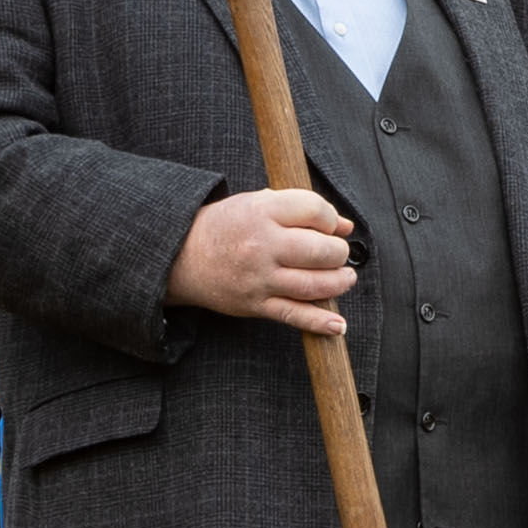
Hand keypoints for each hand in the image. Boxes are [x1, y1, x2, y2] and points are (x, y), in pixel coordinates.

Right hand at [168, 187, 356, 336]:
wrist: (181, 255)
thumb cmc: (225, 227)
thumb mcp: (257, 203)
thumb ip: (300, 209)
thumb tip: (346, 226)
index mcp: (262, 211)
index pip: (315, 211)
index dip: (332, 220)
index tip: (333, 227)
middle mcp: (262, 244)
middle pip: (321, 250)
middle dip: (339, 253)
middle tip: (338, 254)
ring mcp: (259, 277)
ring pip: (314, 284)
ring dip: (339, 283)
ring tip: (345, 278)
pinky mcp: (256, 304)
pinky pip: (295, 315)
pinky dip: (320, 322)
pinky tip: (338, 324)